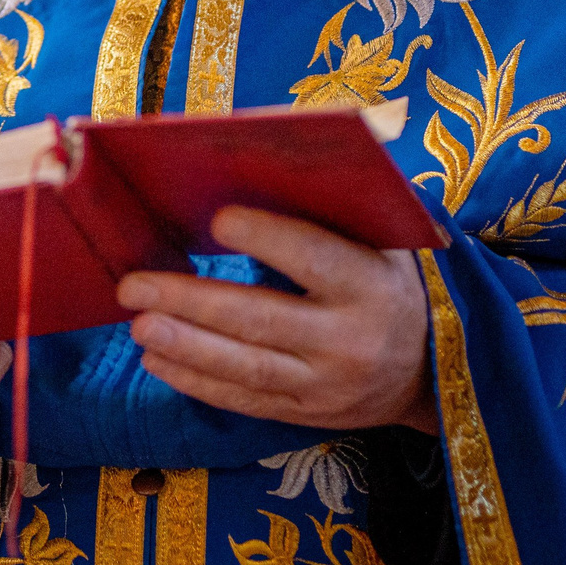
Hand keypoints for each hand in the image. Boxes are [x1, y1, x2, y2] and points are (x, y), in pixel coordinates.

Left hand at [119, 207, 437, 434]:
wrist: (430, 369)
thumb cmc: (387, 280)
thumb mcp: (382, 240)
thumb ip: (332, 207)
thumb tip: (267, 151)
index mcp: (372, 284)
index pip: (315, 258)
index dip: (268, 239)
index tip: (218, 219)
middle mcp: (350, 339)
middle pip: (263, 320)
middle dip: (193, 302)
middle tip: (135, 285)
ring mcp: (326, 384)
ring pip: (248, 367)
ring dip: (186, 346)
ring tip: (138, 324)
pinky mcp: (306, 414)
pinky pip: (245, 400)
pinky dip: (197, 382)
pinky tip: (156, 359)